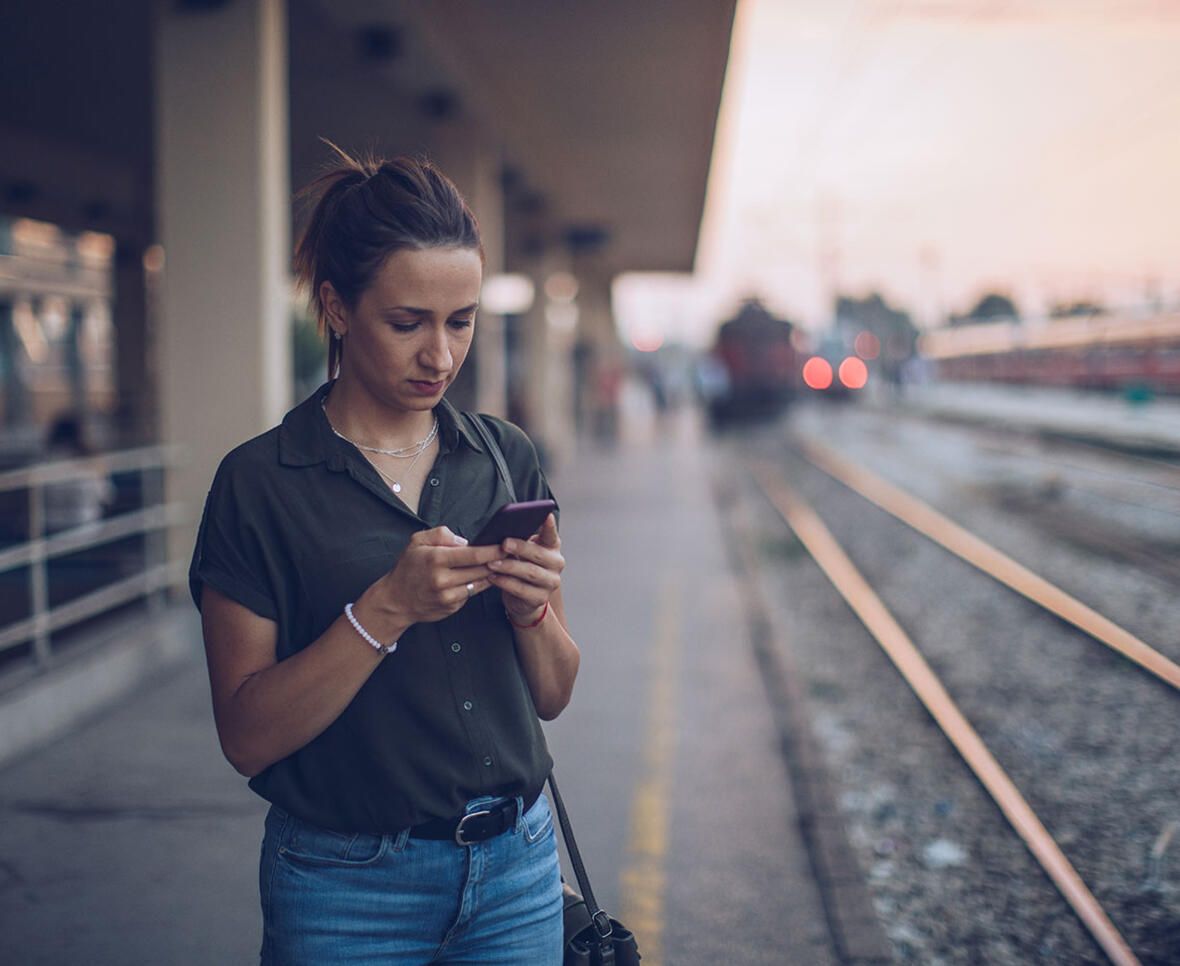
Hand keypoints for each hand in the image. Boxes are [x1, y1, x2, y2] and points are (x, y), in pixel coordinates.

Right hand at [363, 526, 504, 626]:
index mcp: (436, 560)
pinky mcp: (451, 608)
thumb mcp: (417, 542)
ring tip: (497, 564)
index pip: (473, 554)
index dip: (493, 550)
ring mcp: (448, 596)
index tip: (505, 545)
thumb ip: (441, 534)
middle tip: (508, 553)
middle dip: (497, 561)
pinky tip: (478, 577)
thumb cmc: (407, 568)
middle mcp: (443, 580)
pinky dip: (476, 585)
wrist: (395, 600)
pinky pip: (470, 594)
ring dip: (489, 574)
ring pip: (479, 583)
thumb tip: (465, 541)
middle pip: (480, 570)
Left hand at [487, 514, 562, 625]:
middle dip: (521, 548)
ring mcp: (550, 582)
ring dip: (509, 567)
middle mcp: (556, 564)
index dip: (550, 526)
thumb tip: (501, 530)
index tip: (546, 515)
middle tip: (504, 543)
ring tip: (491, 563)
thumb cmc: (521, 566)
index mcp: (552, 547)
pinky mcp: (540, 598)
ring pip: (530, 572)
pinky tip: (493, 577)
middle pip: (539, 554)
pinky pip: (521, 590)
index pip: (552, 534)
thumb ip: (518, 540)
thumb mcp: (522, 551)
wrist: (524, 598)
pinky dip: (505, 583)